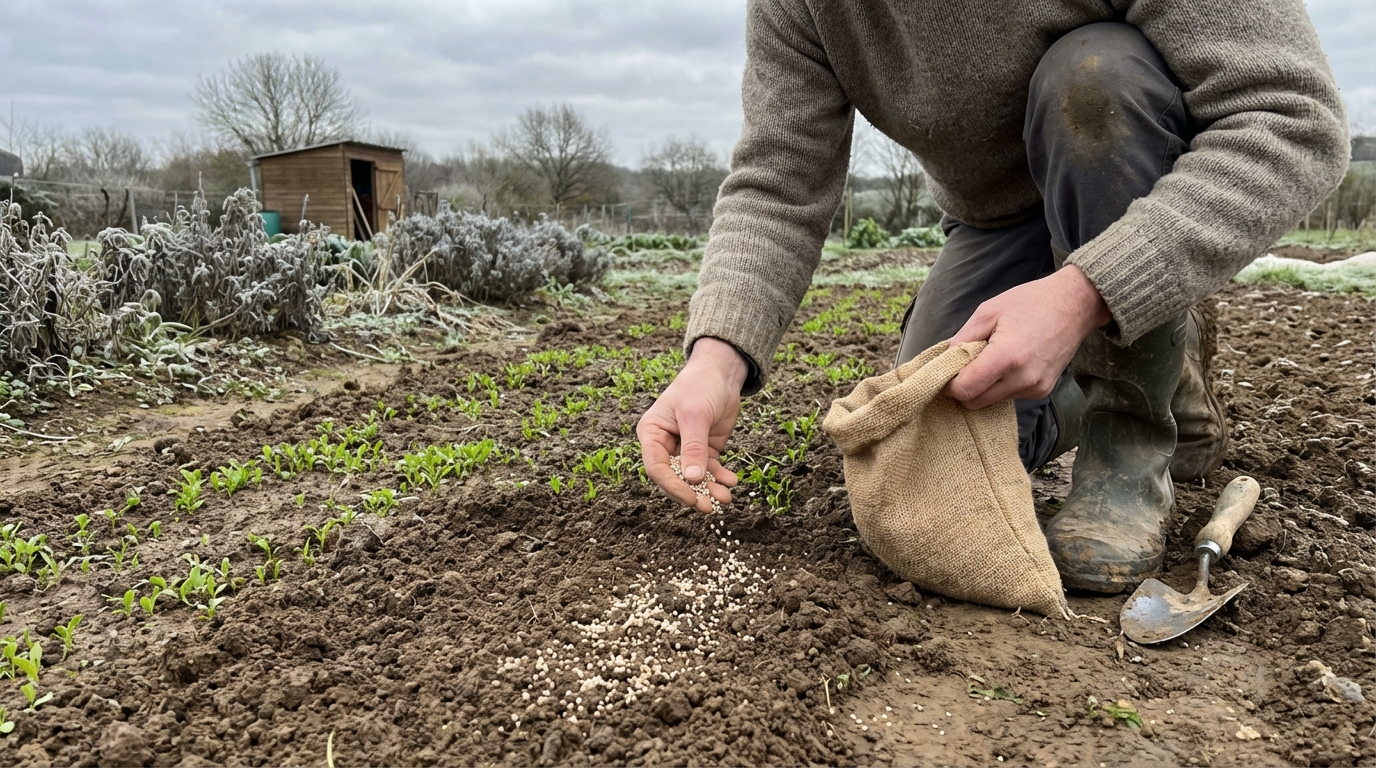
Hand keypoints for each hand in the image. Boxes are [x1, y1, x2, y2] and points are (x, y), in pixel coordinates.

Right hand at [637, 337, 743, 512]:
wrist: (721, 372)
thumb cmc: (700, 386)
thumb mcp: (695, 415)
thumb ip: (693, 447)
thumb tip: (693, 479)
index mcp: (652, 434)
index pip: (656, 468)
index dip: (673, 487)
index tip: (692, 498)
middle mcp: (665, 444)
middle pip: (674, 478)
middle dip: (692, 493)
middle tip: (710, 507)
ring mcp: (685, 448)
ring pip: (694, 477)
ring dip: (709, 489)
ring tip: (726, 497)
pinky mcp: (704, 449)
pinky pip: (710, 469)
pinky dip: (720, 477)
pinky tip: (731, 480)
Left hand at [943, 265, 1110, 409]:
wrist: (1076, 304)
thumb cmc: (1030, 302)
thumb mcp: (988, 312)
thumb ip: (962, 339)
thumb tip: (946, 361)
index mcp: (1006, 357)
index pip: (965, 390)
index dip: (949, 385)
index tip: (945, 372)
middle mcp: (1022, 379)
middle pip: (975, 402)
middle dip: (963, 388)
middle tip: (963, 365)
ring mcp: (1035, 388)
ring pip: (991, 401)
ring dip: (983, 386)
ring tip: (991, 358)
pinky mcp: (1043, 391)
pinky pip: (1010, 396)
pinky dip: (1000, 385)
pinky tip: (1008, 362)